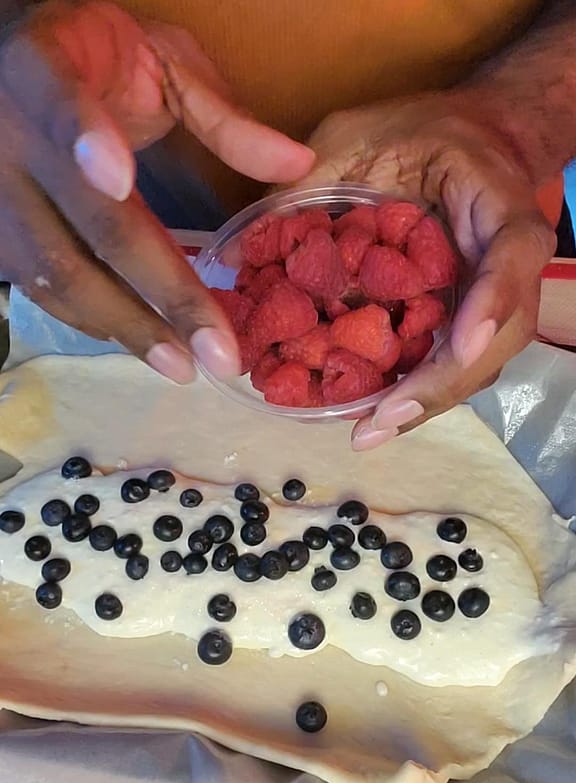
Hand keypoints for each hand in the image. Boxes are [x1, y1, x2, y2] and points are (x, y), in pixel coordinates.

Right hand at [0, 0, 313, 381]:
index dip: (88, 142)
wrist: (15, 66)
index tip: (119, 181)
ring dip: (128, 327)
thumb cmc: (100, 60)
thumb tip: (297, 165)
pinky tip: (145, 343)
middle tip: (211, 352)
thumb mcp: (163, 64)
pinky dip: (98, 321)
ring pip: (57, 275)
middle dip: (155, 295)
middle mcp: (7, 138)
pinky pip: (44, 292)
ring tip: (185, 365)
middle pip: (84, 228)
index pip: (63, 106)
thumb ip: (223, 117)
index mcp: (44, 70)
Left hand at [295, 93, 555, 448]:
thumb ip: (304, 187)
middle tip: (381, 421)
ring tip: (368, 432)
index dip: (491, 302)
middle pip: (497, 338)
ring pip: (476, 365)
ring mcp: (495, 299)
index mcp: (499, 204)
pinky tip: (372, 416)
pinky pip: (452, 364)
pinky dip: (416, 392)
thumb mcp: (358, 136)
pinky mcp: (470, 320)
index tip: (459, 343)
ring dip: (425, 403)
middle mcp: (508, 263)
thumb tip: (228, 258)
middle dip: (441, 385)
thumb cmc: (421, 131)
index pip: (513, 257)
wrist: (472, 140)